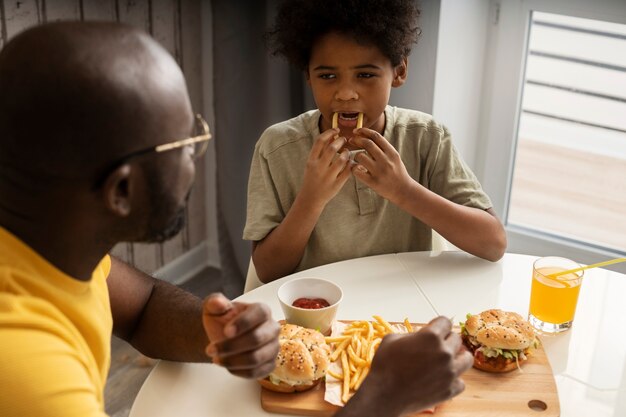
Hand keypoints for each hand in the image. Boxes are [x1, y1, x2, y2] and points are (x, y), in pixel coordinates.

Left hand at [202, 293, 279, 378]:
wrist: (222, 338)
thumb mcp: (213, 308)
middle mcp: (272, 328)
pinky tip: (227, 365)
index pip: (260, 314)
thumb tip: (218, 303)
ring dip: (232, 361)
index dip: (243, 323)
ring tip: (216, 359)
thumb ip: (214, 302)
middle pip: (256, 339)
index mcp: (262, 310)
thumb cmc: (222, 321)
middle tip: (211, 349)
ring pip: (256, 358)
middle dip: (231, 346)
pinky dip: (238, 371)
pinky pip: (255, 372)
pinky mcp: (269, 365)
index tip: (226, 331)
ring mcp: (273, 347)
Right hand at [299, 128, 351, 207]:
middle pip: (332, 148)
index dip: (329, 133)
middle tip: (344, 140)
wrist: (311, 198)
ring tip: (347, 152)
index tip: (336, 130)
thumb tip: (331, 136)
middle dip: (340, 141)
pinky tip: (350, 162)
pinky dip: (350, 164)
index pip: (320, 141)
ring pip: (342, 160)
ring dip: (347, 153)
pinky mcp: (336, 184)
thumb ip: (320, 151)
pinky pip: (347, 171)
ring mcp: (328, 177)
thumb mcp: (312, 164)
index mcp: (311, 161)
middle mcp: (319, 168)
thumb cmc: (312, 177)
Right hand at [347, 316, 472, 416]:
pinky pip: (460, 381)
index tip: (434, 329)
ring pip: (466, 359)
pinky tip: (441, 379)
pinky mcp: (450, 390)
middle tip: (434, 347)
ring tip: (446, 360)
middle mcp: (445, 353)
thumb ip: (412, 333)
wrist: (384, 395)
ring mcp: (450, 372)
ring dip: (457, 357)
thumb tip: (422, 335)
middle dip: (446, 340)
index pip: (446, 322)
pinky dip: (453, 380)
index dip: (438, 325)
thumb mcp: (393, 339)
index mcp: (431, 336)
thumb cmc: (385, 365)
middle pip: (457, 339)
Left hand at [349, 128, 414, 202]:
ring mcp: (379, 171)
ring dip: (355, 155)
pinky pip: (357, 171)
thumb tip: (366, 136)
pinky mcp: (373, 182)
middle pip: (367, 143)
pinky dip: (354, 168)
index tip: (356, 131)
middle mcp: (386, 160)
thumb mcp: (394, 157)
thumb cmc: (397, 172)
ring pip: (360, 156)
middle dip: (356, 139)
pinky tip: (356, 169)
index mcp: (392, 152)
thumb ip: (383, 148)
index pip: (376, 136)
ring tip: (357, 159)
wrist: (404, 190)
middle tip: (351, 140)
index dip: (364, 131)